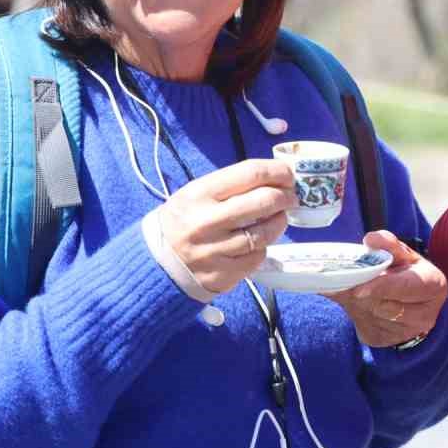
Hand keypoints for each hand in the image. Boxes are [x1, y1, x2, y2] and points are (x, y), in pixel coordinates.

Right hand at [155, 159, 295, 296]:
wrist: (157, 264)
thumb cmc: (184, 221)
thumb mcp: (195, 195)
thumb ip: (230, 186)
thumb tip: (274, 178)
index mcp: (199, 194)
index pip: (250, 173)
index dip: (277, 171)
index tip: (288, 174)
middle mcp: (206, 222)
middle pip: (263, 201)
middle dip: (286, 196)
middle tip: (291, 197)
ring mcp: (215, 251)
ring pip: (264, 232)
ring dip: (279, 221)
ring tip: (279, 217)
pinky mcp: (223, 275)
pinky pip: (257, 256)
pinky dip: (263, 246)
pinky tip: (258, 241)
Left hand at [326, 232, 446, 347]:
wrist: (406, 302)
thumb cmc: (405, 272)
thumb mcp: (401, 254)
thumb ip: (388, 243)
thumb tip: (370, 239)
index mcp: (434, 285)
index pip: (405, 287)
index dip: (382, 287)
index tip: (359, 289)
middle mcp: (426, 315)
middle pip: (385, 306)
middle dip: (364, 294)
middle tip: (349, 283)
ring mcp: (407, 333)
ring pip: (372, 317)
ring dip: (358, 303)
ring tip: (358, 290)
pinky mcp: (387, 341)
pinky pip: (364, 328)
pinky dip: (357, 314)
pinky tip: (360, 304)